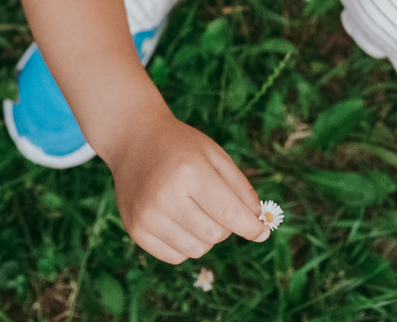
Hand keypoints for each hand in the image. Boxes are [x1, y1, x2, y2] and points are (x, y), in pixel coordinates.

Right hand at [100, 112, 267, 264]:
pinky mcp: (136, 230)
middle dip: (225, 225)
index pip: (229, 213)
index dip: (251, 227)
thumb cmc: (180, 147)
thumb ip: (241, 188)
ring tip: (194, 210)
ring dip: (205, 236)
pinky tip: (178, 220)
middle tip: (215, 205)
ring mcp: (148, 215)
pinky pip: (175, 256)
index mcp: (190, 171)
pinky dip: (185, 244)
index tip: (263, 232)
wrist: (134, 140)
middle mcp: (165, 196)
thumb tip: (259, 224)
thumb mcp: (215, 155)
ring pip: (197, 249)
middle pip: (215, 234)